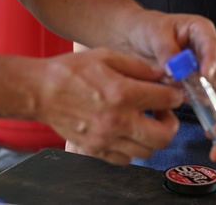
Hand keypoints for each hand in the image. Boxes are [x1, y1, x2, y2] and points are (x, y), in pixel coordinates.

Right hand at [38, 47, 183, 163]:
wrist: (40, 91)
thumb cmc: (70, 71)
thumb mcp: (107, 55)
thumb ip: (138, 66)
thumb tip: (162, 75)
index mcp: (123, 93)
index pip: (167, 100)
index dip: (175, 95)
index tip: (172, 94)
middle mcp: (118, 120)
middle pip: (164, 135)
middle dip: (170, 123)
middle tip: (162, 113)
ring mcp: (106, 139)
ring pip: (147, 151)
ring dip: (151, 137)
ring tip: (143, 122)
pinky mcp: (96, 150)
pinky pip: (126, 159)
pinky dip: (131, 148)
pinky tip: (125, 132)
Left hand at [121, 10, 215, 91]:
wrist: (133, 40)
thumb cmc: (147, 28)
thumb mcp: (154, 33)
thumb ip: (165, 50)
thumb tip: (174, 69)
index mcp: (200, 30)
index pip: (213, 45)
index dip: (211, 61)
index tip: (204, 75)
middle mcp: (205, 50)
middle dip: (205, 80)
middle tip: (184, 84)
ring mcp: (201, 68)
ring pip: (213, 85)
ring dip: (198, 90)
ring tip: (175, 86)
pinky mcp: (193, 84)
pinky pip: (200, 96)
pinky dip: (190, 98)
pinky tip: (174, 92)